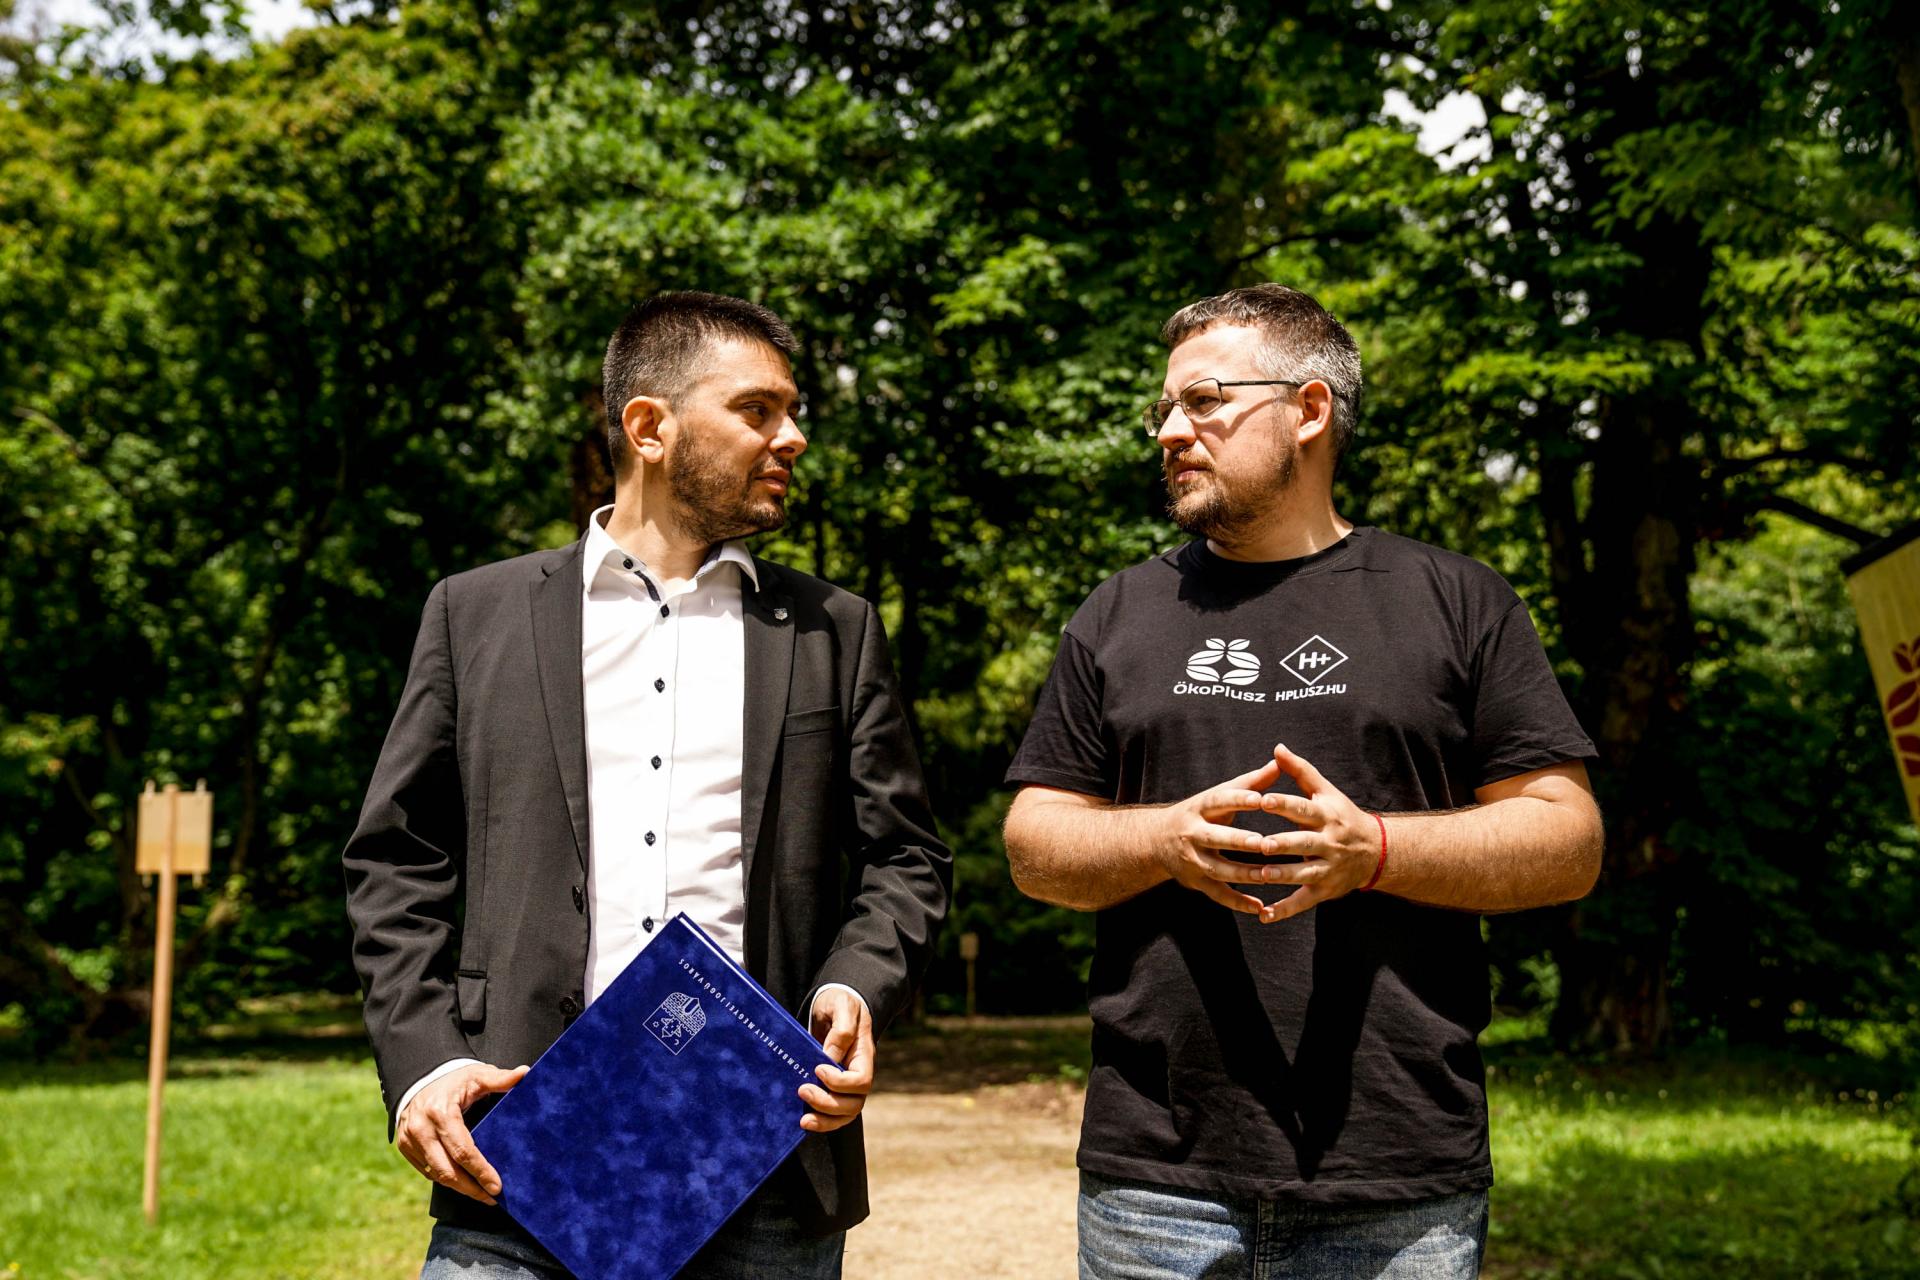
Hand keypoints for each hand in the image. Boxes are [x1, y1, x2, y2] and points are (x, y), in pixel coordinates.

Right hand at [395, 1062, 528, 1203]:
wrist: (420, 1076)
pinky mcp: (404, 1146)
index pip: (463, 1151)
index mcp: (441, 1112)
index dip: (481, 1172)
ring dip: (459, 1188)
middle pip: (447, 1170)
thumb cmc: (455, 1078)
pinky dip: (444, 1179)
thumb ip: (500, 1078)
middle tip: (492, 1199)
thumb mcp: (477, 1075)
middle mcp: (421, 1129)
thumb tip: (525, 1073)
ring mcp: (409, 1139)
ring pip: (436, 1175)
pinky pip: (426, 1171)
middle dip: (471, 1189)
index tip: (497, 1187)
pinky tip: (462, 1184)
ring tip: (481, 1195)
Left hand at [799, 987, 872, 1133]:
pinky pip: (833, 1115)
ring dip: (824, 1120)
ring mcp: (847, 1085)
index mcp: (864, 1055)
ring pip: (844, 1115)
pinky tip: (804, 1120)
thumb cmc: (840, 1002)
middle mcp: (858, 1074)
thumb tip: (829, 1056)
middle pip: (854, 1104)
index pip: (861, 1081)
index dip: (840, 1082)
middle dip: (827, 1103)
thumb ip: (841, 1029)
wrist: (834, 1004)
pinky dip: (821, 1122)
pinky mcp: (833, 1089)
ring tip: (803, 1119)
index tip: (818, 1069)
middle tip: (802, 1090)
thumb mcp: (842, 1006)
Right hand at [1145, 756, 1294, 914]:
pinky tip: (1260, 907)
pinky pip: (1218, 895)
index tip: (1260, 799)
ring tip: (1267, 875)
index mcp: (1199, 808)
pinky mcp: (1196, 882)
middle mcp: (1192, 834)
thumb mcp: (1218, 795)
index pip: (1218, 801)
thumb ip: (1250, 782)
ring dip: (1243, 874)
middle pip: (1216, 838)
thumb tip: (1279, 762)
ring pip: (1219, 869)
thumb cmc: (1199, 813)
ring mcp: (1193, 860)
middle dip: (1238, 841)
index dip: (1238, 800)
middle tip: (1264, 843)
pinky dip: (1238, 902)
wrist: (1156, 840)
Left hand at [1248, 742, 1381, 922]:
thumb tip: (1277, 748)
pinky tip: (1264, 915)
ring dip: (1283, 876)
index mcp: (1326, 816)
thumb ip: (1300, 771)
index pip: (1303, 808)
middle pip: (1304, 843)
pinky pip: (1303, 902)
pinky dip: (1284, 910)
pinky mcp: (1325, 890)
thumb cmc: (1342, 815)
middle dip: (1284, 845)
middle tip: (1262, 845)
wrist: (1377, 851)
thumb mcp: (1325, 791)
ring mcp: (1328, 868)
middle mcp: (1328, 842)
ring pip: (1304, 873)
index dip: (1283, 804)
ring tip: (1262, 876)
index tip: (1262, 800)